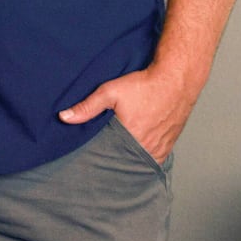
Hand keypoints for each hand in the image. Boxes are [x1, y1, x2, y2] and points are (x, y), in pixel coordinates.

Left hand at [57, 66, 196, 162]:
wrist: (175, 80)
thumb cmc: (144, 85)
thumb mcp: (110, 92)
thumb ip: (87, 107)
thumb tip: (64, 117)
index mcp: (132, 137)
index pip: (110, 157)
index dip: (100, 158)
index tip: (90, 158)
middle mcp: (149, 147)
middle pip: (126, 161)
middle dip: (114, 160)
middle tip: (101, 159)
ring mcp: (162, 147)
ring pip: (141, 161)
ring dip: (130, 159)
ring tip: (117, 156)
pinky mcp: (170, 144)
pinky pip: (155, 157)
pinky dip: (144, 156)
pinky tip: (134, 152)